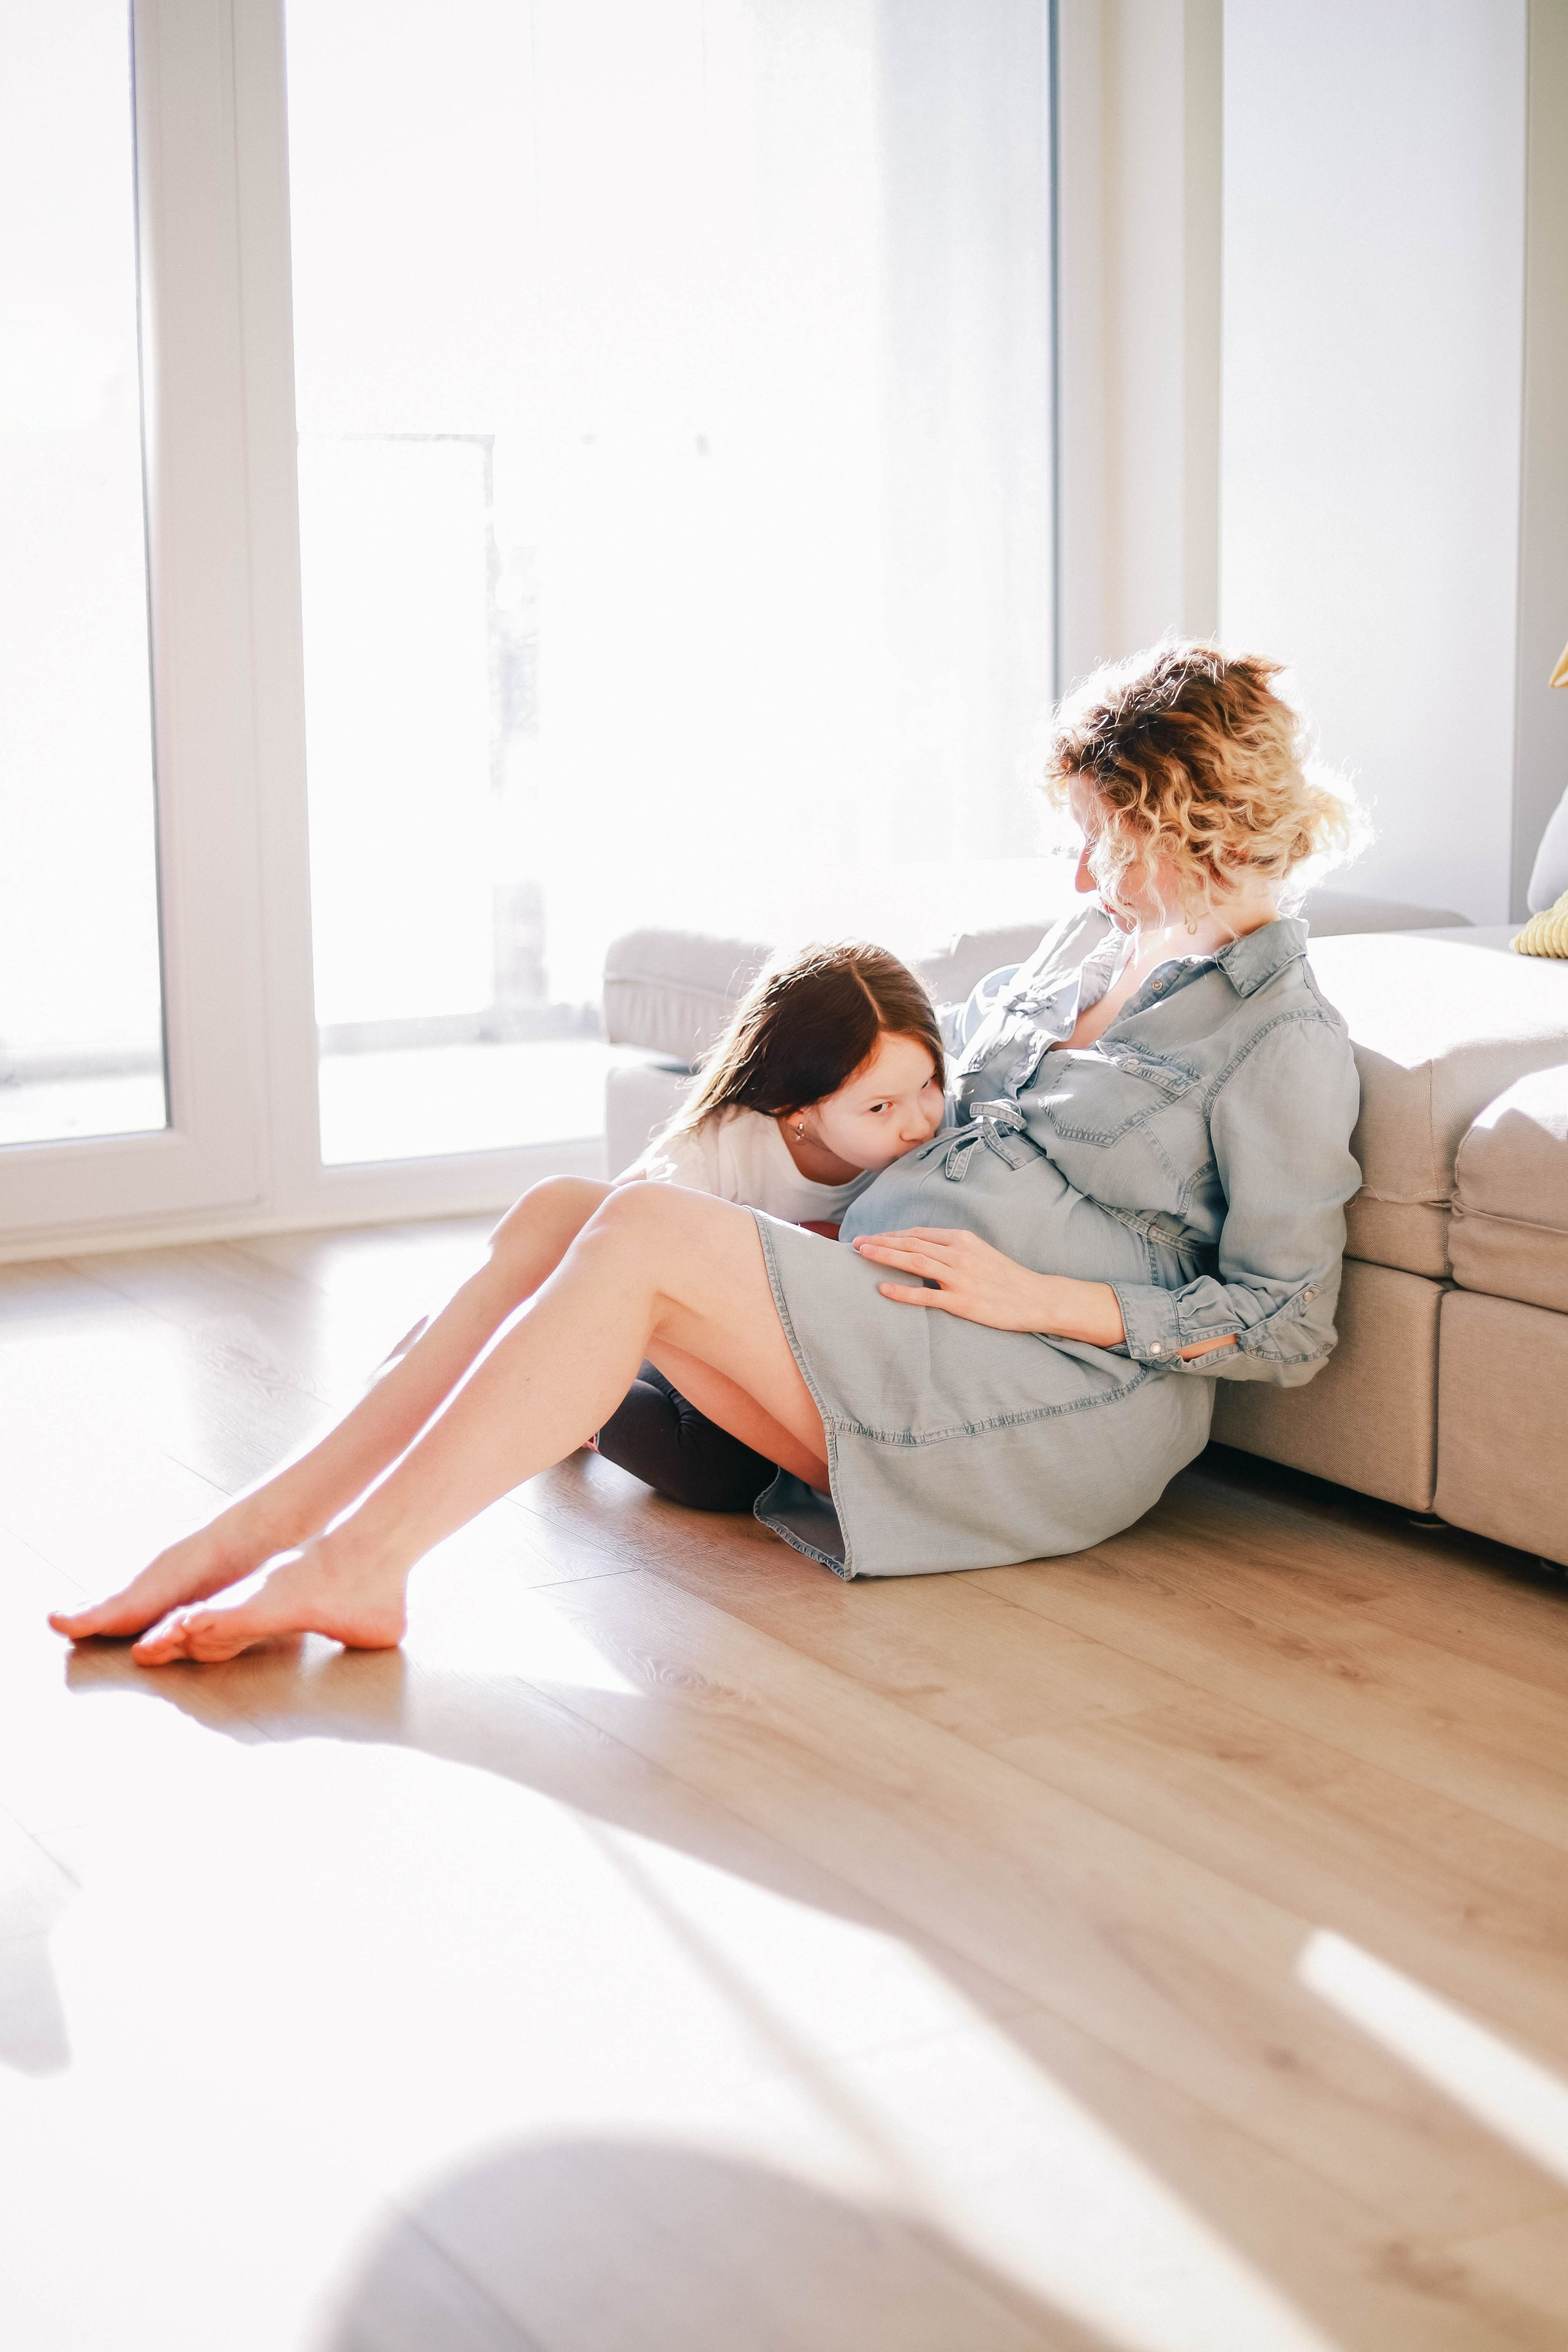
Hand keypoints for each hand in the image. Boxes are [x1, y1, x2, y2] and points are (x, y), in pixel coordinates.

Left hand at [850, 1227, 1124, 1343]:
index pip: (919, 1234)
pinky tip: (883, 1288)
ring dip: (885, 1256)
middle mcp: (958, 1254)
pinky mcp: (961, 1301)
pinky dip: (903, 1291)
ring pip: (914, 1262)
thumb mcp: (980, 1252)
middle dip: (881, 1242)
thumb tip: (922, 1248)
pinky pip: (926, 1295)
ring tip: (863, 1254)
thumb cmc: (1006, 1276)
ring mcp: (959, 1278)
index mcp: (962, 1239)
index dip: (893, 1235)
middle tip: (856, 1243)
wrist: (1036, 1297)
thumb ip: (952, 1248)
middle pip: (911, 1243)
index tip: (873, 1237)